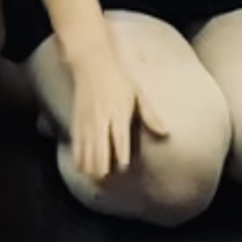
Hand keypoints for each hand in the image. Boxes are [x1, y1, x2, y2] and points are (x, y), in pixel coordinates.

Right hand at [67, 43, 170, 188]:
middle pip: (100, 150)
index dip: (121, 155)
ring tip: (97, 180)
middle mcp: (101, 119)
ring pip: (86, 151)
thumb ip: (150, 114)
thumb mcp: (138, 92)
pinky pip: (76, 145)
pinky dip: (78, 159)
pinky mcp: (76, 121)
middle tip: (109, 180)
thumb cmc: (119, 77)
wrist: (91, 61)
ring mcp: (86, 121)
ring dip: (91, 166)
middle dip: (104, 167)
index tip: (123, 168)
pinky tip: (82, 169)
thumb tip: (165, 132)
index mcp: (118, 112)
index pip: (119, 138)